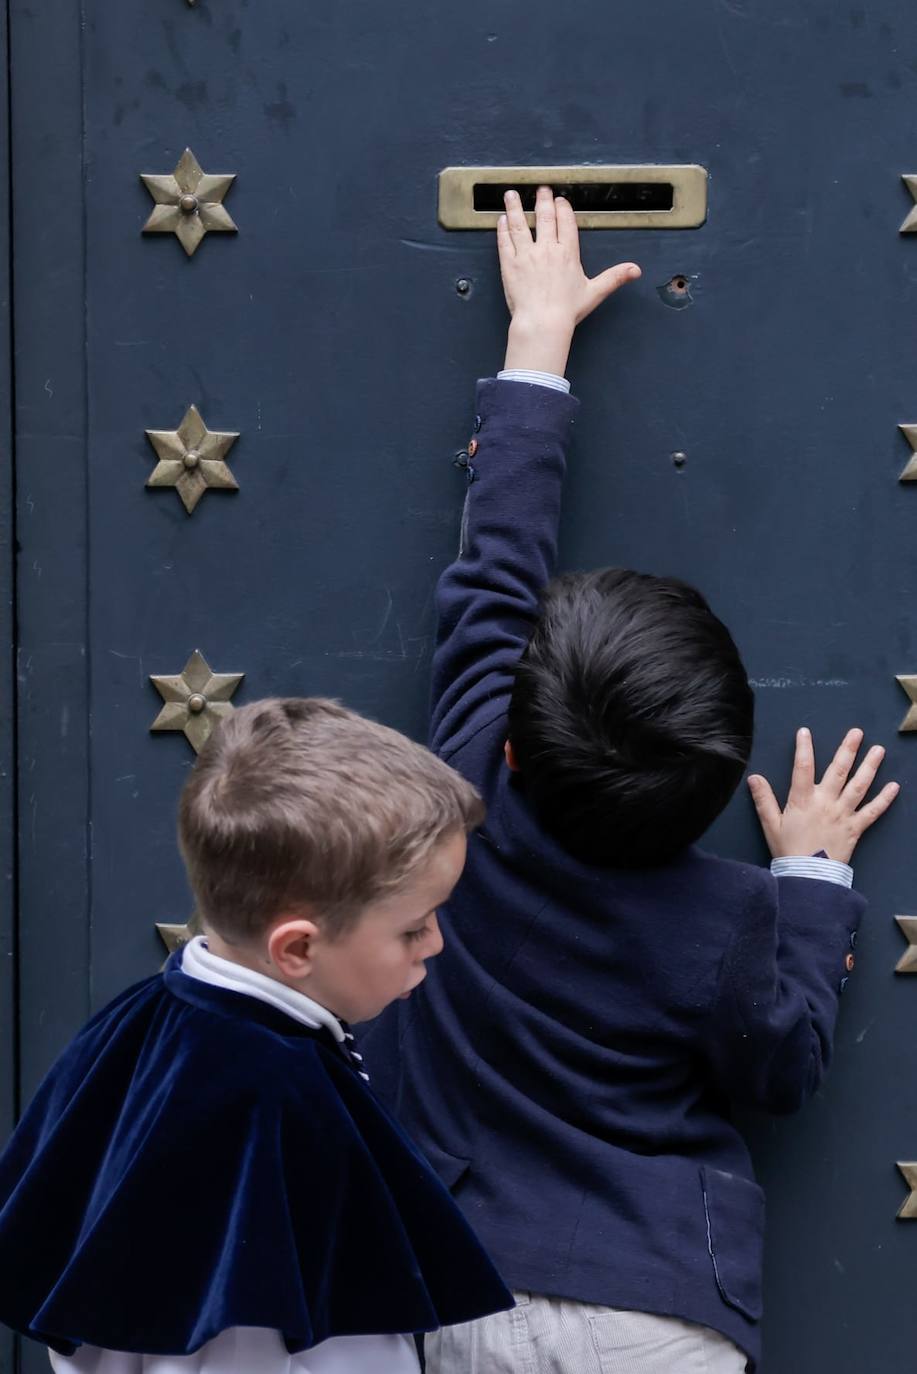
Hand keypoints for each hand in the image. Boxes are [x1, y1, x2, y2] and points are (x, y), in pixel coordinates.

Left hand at [498, 186, 640, 375]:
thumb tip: (636, 270)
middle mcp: (547, 249)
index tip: (560, 200)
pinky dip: (502, 229)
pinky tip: (501, 220)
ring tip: (511, 194)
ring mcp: (526, 255)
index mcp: (568, 253)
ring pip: (520, 224)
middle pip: (544, 217)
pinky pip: (505, 241)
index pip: (566, 222)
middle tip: (541, 189)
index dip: (563, 209)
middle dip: (543, 200)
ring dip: (515, 207)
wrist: (542, 322)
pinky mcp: (510, 264)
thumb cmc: (567, 311)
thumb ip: (614, 277)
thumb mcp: (595, 292)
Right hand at [748, 727, 899, 864]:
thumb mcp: (770, 824)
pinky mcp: (856, 828)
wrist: (808, 877)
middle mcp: (826, 802)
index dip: (804, 748)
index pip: (803, 768)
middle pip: (838, 771)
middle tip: (857, 732)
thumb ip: (763, 799)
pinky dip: (885, 799)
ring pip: (859, 786)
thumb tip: (754, 777)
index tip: (805, 732)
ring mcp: (843, 814)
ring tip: (879, 750)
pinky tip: (894, 787)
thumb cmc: (788, 850)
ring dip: (870, 767)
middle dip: (848, 750)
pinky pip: (873, 812)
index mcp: (803, 800)